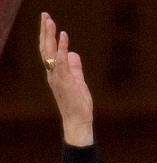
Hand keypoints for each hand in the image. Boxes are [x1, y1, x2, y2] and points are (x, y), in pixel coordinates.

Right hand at [40, 12, 93, 145]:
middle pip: (45, 49)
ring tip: (50, 21)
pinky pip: (61, 61)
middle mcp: (53, 74)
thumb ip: (75, 68)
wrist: (78, 121)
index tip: (49, 23)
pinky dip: (62, 47)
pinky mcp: (65, 81)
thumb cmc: (78, 104)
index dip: (48, 37)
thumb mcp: (78, 82)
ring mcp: (57, 77)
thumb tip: (73, 53)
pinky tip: (64, 36)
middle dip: (45, 32)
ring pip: (50, 52)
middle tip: (45, 16)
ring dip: (49, 36)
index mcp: (55, 74)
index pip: (49, 52)